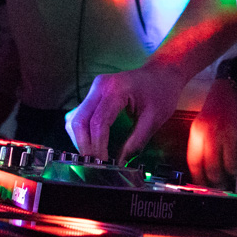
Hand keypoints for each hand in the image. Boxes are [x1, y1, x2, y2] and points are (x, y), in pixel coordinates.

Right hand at [66, 64, 192, 162]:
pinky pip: (79, 115)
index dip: (98, 146)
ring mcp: (94, 88)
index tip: (103, 162)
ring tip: (93, 155)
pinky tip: (92, 143)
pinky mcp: (93, 94)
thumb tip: (120, 162)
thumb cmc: (161, 91)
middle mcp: (100, 86)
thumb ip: (136, 141)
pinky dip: (81, 132)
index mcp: (116, 89)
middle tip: (94, 163)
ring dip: (80, 140)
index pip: (98, 123)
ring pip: (74, 119)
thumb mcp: (154, 119)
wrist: (162, 73)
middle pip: (79, 121)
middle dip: (84, 145)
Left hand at [187, 75, 236, 187]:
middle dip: (219, 180)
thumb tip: (203, 170)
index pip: (195, 163)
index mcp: (199, 132)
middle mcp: (213, 134)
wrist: (235, 84)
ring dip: (234, 170)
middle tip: (223, 180)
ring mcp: (231, 134)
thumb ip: (201, 145)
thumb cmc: (219, 105)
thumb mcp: (202, 123)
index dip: (200, 178)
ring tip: (235, 164)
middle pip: (214, 169)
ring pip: (232, 166)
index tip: (204, 183)